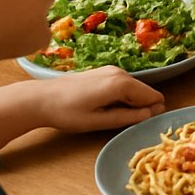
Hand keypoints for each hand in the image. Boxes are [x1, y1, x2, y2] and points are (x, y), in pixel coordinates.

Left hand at [38, 66, 165, 133]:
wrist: (40, 99)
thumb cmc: (68, 113)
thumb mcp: (98, 121)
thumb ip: (127, 117)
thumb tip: (150, 114)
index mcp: (121, 83)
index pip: (152, 96)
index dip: (154, 111)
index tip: (146, 124)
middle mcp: (120, 72)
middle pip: (144, 91)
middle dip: (142, 107)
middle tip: (126, 123)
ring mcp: (111, 70)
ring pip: (134, 88)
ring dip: (131, 102)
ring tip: (112, 116)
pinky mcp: (103, 71)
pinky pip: (123, 85)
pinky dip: (121, 96)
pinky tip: (105, 107)